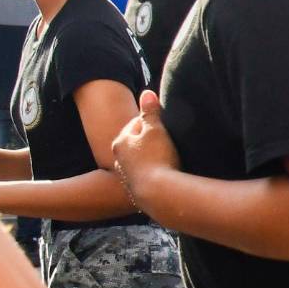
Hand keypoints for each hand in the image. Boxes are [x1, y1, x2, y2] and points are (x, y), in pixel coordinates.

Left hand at [112, 89, 180, 206]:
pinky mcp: (136, 190)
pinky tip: (166, 174)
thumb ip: (150, 111)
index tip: (166, 125)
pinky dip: (154, 172)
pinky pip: (146, 175)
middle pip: (138, 142)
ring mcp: (127, 176)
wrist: (158, 194)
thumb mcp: (155, 129)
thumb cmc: (157, 158)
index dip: (154, 121)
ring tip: (169, 158)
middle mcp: (119, 159)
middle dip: (152, 140)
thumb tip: (146, 92)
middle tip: (169, 141)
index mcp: (120, 141)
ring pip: (141, 160)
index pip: (137, 123)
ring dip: (153, 158)